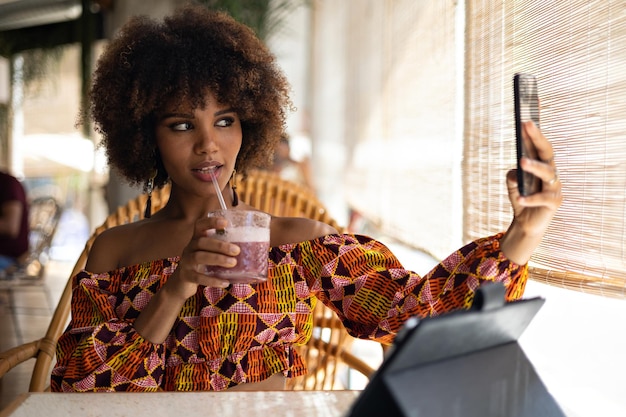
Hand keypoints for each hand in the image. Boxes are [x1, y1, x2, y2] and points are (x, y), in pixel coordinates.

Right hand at [168, 215, 240, 298]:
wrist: (181, 285)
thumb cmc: (202, 266)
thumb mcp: (209, 255)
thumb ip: (223, 251)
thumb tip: (251, 248)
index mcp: (196, 240)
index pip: (200, 225)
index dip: (211, 222)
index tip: (225, 222)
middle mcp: (189, 248)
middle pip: (202, 242)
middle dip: (220, 245)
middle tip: (236, 251)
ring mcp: (186, 262)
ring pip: (199, 257)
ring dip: (218, 259)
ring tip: (233, 263)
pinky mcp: (186, 276)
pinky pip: (198, 277)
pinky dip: (213, 280)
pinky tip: (225, 282)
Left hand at [501, 121, 561, 263]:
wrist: (526, 222)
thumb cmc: (520, 197)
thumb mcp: (512, 183)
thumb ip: (513, 174)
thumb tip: (516, 171)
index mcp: (540, 163)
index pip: (537, 143)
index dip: (533, 129)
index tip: (526, 114)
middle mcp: (550, 171)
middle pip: (546, 151)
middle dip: (537, 137)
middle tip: (527, 124)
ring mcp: (554, 186)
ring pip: (547, 172)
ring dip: (534, 166)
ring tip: (521, 162)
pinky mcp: (554, 202)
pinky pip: (543, 198)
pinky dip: (530, 198)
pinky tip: (519, 198)